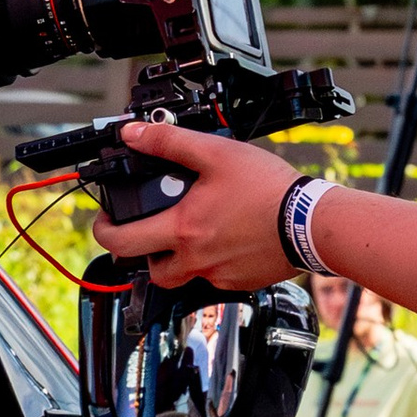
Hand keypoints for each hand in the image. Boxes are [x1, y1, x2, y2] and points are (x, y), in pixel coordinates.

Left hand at [89, 119, 296, 291]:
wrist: (311, 222)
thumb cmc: (269, 190)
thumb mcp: (215, 153)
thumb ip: (169, 142)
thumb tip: (134, 134)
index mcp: (182, 229)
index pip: (122, 242)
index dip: (104, 231)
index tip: (107, 220)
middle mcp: (195, 259)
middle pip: (149, 271)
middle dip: (140, 252)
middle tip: (144, 233)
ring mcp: (218, 274)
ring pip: (181, 278)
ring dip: (174, 261)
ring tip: (185, 235)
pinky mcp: (240, 282)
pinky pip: (213, 279)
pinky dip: (209, 263)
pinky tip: (223, 239)